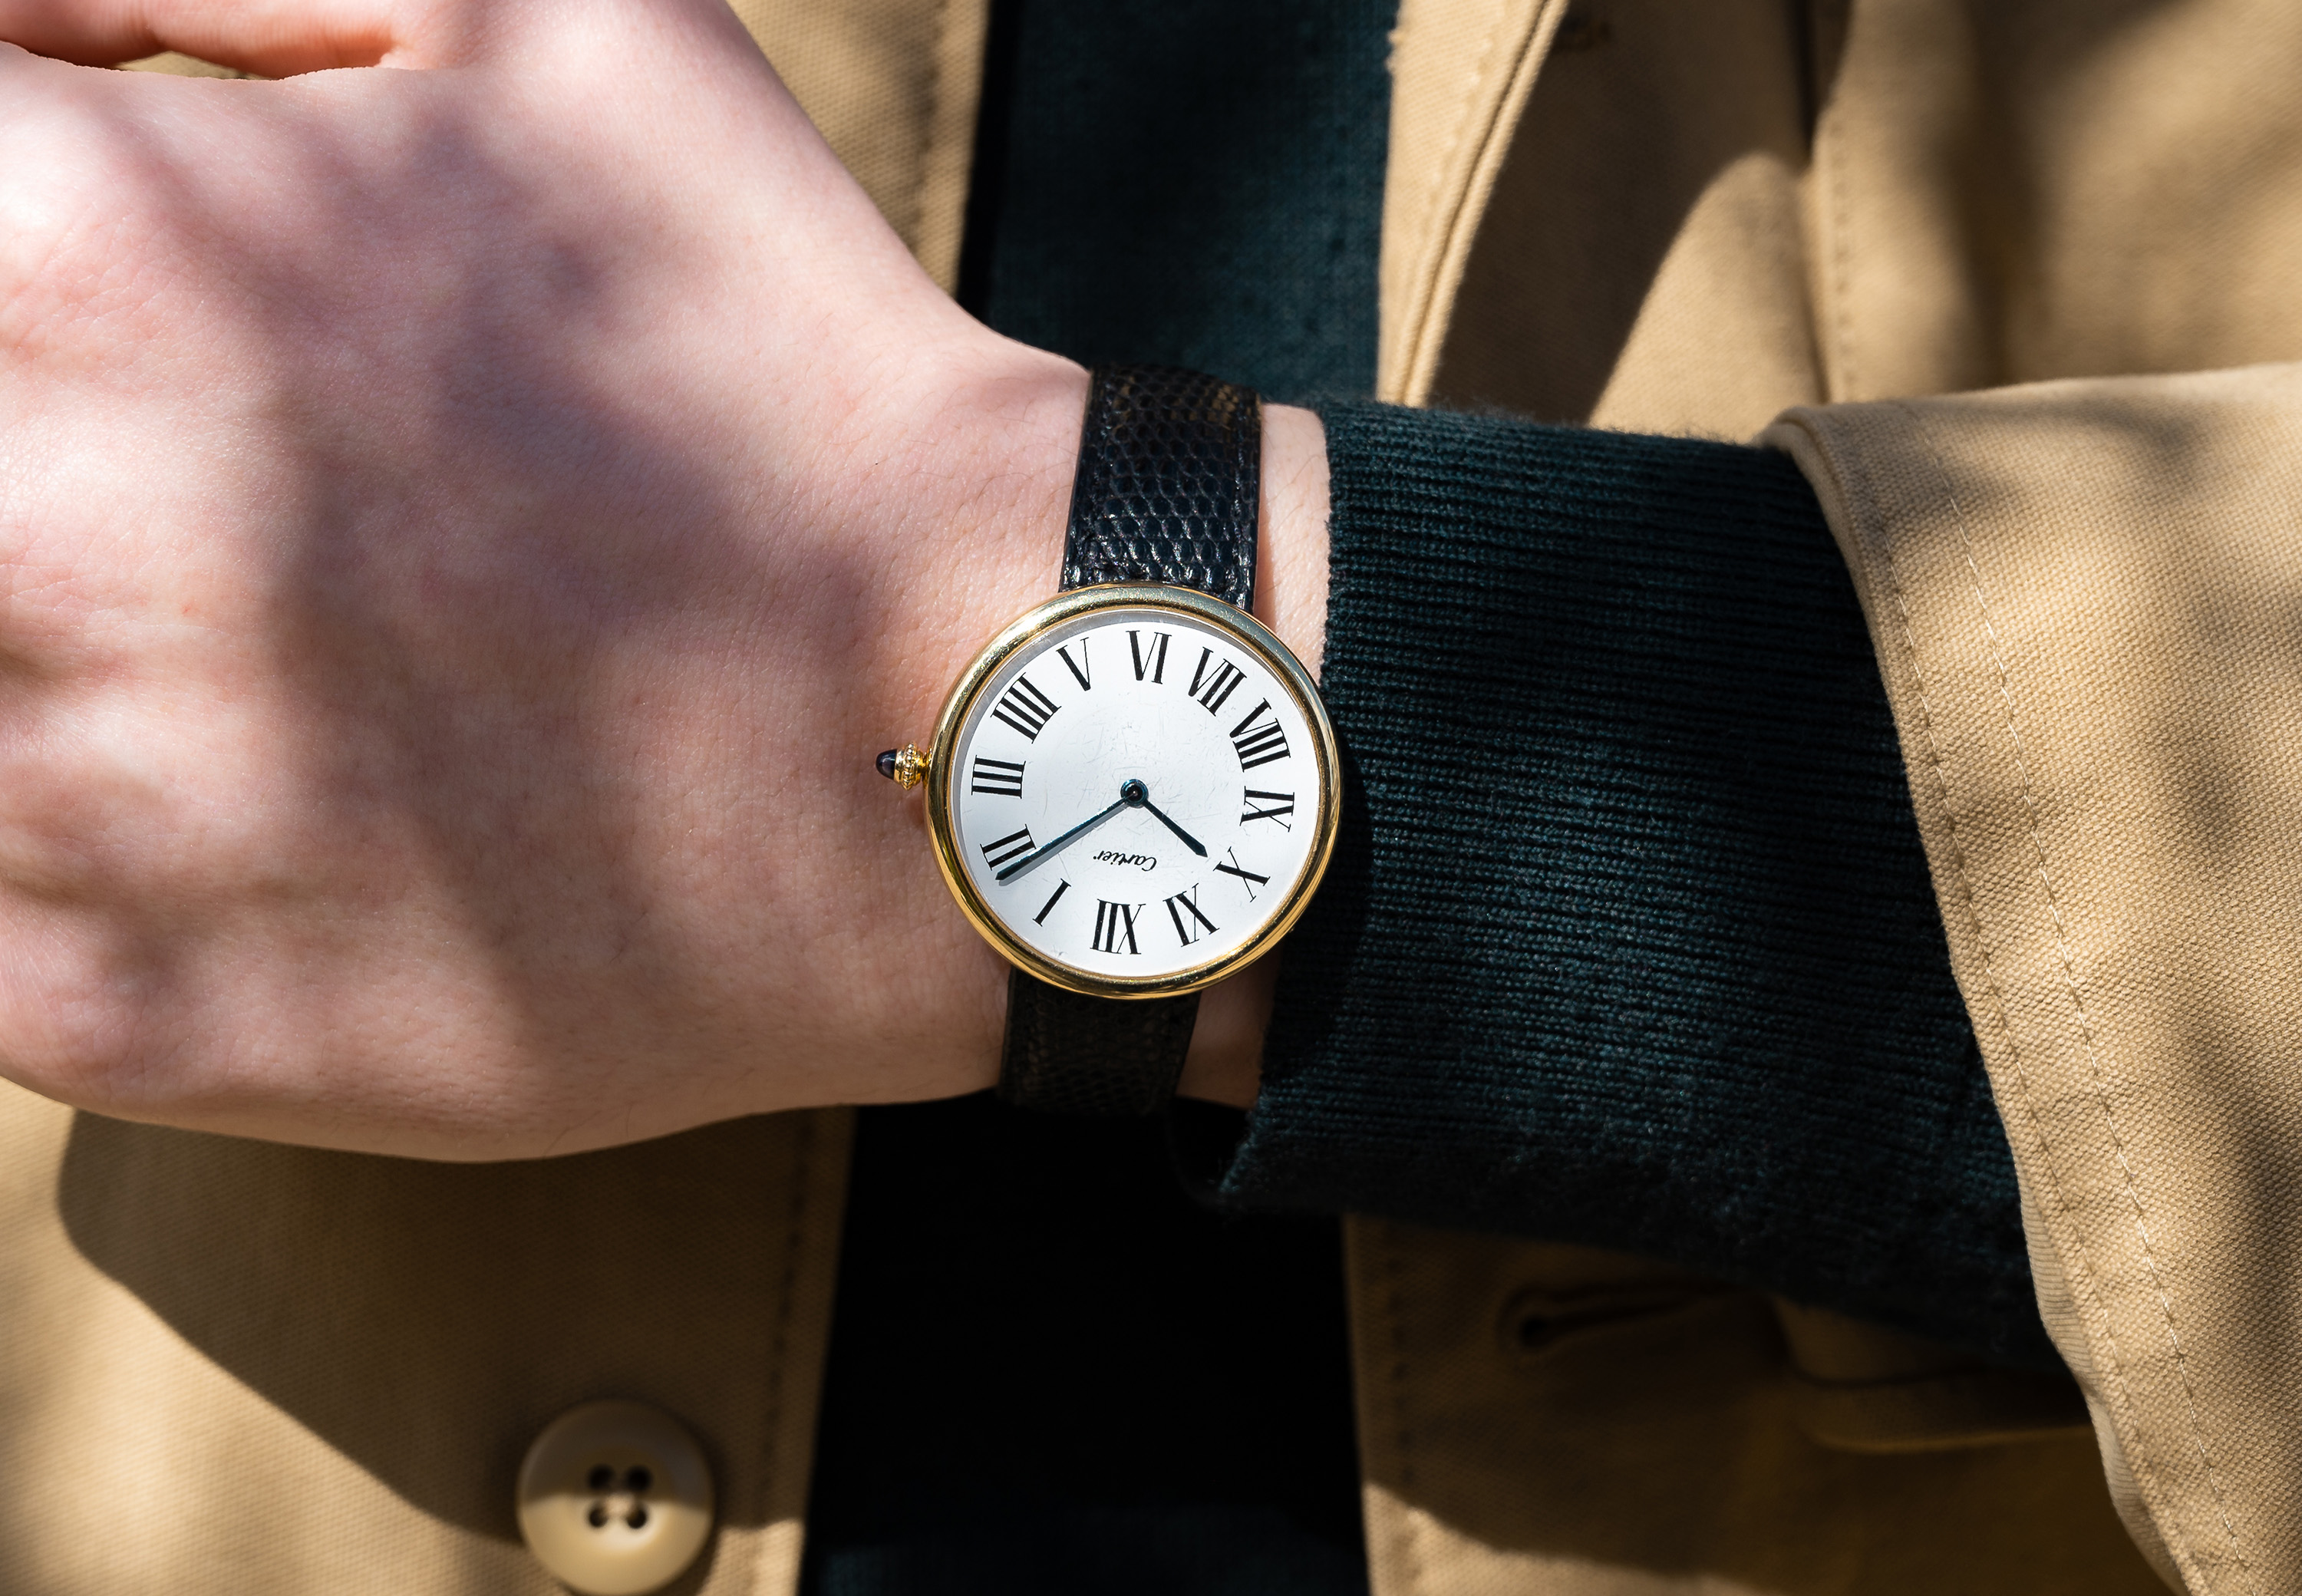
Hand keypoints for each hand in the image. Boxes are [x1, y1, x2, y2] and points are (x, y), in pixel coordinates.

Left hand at [0, 0, 1325, 1153]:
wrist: (977, 710)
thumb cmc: (782, 359)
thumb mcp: (561, 24)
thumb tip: (11, 45)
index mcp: (105, 253)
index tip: (77, 287)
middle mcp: (48, 535)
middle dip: (44, 438)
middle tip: (210, 472)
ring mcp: (86, 810)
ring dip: (47, 633)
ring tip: (252, 627)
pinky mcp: (136, 1017)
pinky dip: (55, 833)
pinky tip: (234, 785)